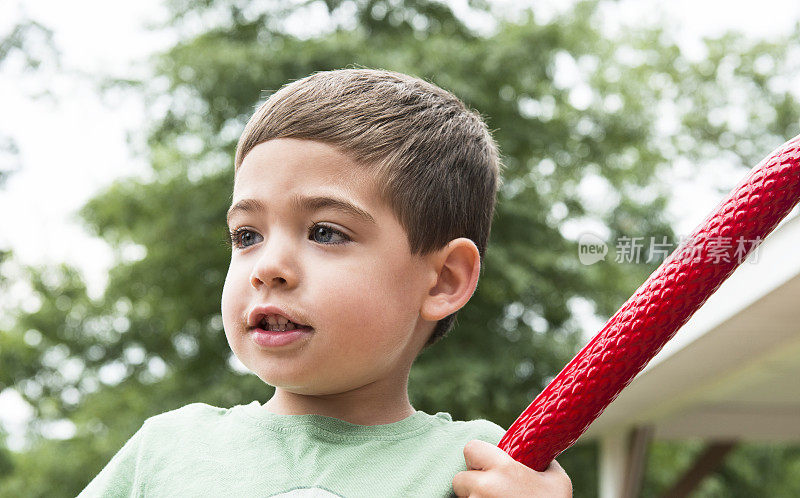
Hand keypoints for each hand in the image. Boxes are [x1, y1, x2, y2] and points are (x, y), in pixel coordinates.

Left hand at [452, 439, 571, 497]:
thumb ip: (542, 462)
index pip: (471, 449)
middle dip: (472, 484)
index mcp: (504, 469)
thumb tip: (538, 454)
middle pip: (460, 479)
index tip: (488, 466)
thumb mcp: (557, 481)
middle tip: (491, 491)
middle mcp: (485, 487)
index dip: (478, 457)